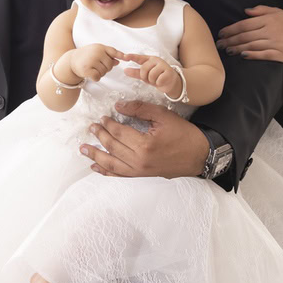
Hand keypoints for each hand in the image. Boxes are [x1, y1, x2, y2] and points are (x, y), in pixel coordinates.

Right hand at [67, 44, 122, 82]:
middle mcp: (96, 53)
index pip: (113, 51)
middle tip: (97, 66)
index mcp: (100, 47)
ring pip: (104, 72)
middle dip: (105, 68)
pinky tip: (91, 74)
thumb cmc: (86, 56)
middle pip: (110, 65)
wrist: (71, 60)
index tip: (127, 58)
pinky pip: (98, 77)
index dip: (121, 55)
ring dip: (100, 73)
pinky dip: (96, 78)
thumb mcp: (97, 52)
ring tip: (92, 68)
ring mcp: (91, 60)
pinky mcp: (87, 69)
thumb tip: (118, 61)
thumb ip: (108, 55)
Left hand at [79, 100, 208, 177]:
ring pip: (112, 164)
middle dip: (99, 137)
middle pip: (113, 148)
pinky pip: (120, 175)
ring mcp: (140, 171)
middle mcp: (140, 161)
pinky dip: (107, 172)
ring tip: (84, 149)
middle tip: (91, 128)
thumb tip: (119, 106)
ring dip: (96, 156)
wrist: (199, 155)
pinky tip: (96, 167)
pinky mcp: (143, 176)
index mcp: (145, 145)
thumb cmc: (183, 134)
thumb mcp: (162, 115)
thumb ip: (139, 109)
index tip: (101, 118)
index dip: (108, 125)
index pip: (119, 133)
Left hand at [121, 53, 182, 98]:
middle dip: (145, 77)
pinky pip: (158, 80)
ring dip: (152, 81)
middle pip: (144, 69)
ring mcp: (163, 65)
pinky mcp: (168, 72)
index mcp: (150, 59)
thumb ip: (135, 72)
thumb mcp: (145, 75)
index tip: (124, 56)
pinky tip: (162, 81)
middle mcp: (156, 60)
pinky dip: (158, 83)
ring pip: (151, 75)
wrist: (171, 82)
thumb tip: (125, 70)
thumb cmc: (157, 77)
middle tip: (150, 79)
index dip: (132, 56)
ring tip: (156, 80)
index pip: (139, 57)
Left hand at [216, 5, 282, 62]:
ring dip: (237, 49)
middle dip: (230, 40)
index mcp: (268, 20)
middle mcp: (270, 31)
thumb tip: (245, 11)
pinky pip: (263, 55)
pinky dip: (252, 55)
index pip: (244, 24)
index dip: (231, 29)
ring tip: (227, 51)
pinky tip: (242, 56)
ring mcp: (275, 43)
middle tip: (219, 45)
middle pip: (245, 36)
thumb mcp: (277, 12)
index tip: (221, 33)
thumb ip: (261, 10)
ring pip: (251, 46)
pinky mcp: (280, 54)